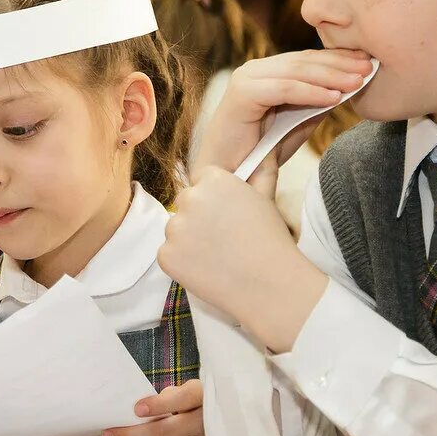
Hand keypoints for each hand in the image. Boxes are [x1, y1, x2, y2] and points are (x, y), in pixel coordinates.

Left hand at [103, 380, 211, 435]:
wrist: (243, 433)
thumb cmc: (210, 408)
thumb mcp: (197, 392)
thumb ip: (175, 395)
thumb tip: (146, 407)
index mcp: (206, 397)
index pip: (182, 399)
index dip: (157, 405)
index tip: (136, 409)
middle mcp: (209, 424)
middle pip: (162, 432)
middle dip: (130, 434)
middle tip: (110, 434)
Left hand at [161, 167, 325, 351]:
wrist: (268, 285)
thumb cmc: (271, 241)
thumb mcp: (267, 199)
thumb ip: (261, 171)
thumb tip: (266, 150)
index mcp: (213, 181)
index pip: (202, 180)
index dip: (215, 199)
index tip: (227, 216)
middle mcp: (190, 199)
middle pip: (185, 203)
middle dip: (198, 217)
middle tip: (223, 238)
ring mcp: (174, 228)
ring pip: (176, 229)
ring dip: (189, 240)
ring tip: (217, 256)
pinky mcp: (165, 255)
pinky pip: (168, 253)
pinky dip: (182, 262)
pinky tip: (206, 269)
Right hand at [195, 49, 372, 172]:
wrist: (227, 178)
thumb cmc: (259, 155)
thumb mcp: (296, 125)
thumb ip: (315, 105)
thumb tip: (347, 87)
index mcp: (265, 73)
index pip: (307, 60)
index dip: (339, 60)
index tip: (368, 63)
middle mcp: (253, 70)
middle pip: (304, 61)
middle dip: (340, 64)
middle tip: (370, 67)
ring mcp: (245, 79)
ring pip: (296, 71)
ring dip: (331, 76)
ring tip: (358, 81)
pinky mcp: (241, 93)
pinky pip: (283, 88)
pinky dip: (311, 92)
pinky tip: (334, 97)